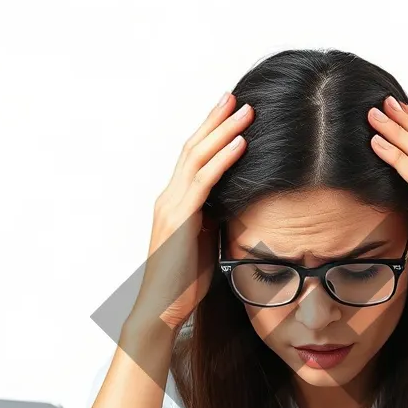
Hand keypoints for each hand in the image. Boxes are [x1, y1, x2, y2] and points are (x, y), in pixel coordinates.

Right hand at [132, 92, 252, 332]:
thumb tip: (234, 207)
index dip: (211, 132)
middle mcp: (169, 198)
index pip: (193, 158)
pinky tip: (240, 144)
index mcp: (175, 203)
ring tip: (246, 111)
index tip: (230, 112)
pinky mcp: (180, 220)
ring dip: (224, 131)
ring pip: (198, 158)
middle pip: (193, 148)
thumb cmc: (183, 284)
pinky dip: (223, 159)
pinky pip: (204, 182)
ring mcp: (172, 207)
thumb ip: (214, 220)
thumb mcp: (205, 243)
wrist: (161, 310)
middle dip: (216, 120)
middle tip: (236, 96)